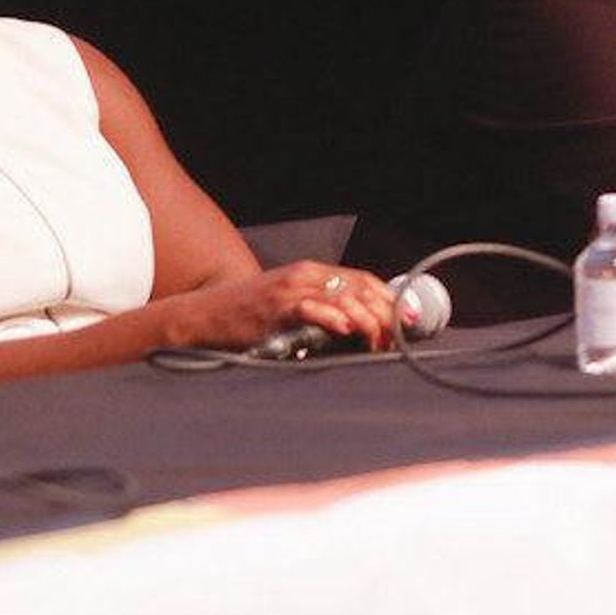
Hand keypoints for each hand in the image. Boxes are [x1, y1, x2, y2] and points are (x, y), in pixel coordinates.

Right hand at [163, 261, 399, 353]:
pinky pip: (311, 309)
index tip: (409, 318)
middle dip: (385, 312)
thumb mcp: (290, 304)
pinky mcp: (276, 308)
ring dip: (367, 320)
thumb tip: (360, 330)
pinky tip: (347, 329)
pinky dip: (332, 318)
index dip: (389, 298)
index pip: (362, 279)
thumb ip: (321, 309)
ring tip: (379, 341)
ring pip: (342, 298)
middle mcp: (305, 276)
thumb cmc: (250, 316)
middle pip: (359, 289)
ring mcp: (290, 290)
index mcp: (312, 272)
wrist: (205, 315)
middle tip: (398, 337)